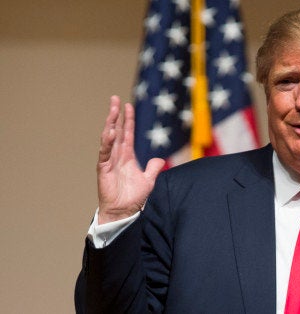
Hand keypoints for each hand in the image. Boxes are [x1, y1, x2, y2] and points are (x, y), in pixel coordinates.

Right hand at [97, 96, 164, 223]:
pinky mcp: (103, 169)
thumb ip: (153, 168)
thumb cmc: (133, 197)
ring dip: (110, 124)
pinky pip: (105, 153)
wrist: (124, 211)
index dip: (128, 120)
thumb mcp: (148, 180)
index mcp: (127, 156)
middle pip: (116, 130)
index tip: (128, 105)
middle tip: (115, 99)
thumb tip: (159, 160)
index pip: (128, 134)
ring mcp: (109, 161)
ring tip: (112, 110)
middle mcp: (117, 156)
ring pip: (109, 138)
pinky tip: (110, 132)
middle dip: (116, 115)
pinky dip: (107, 142)